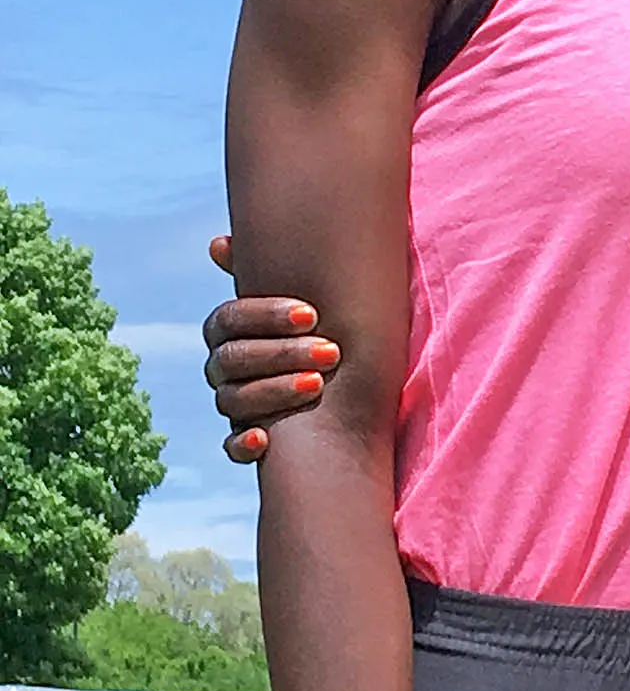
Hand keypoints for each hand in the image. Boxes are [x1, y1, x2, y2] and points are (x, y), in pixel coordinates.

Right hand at [203, 233, 338, 461]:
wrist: (351, 372)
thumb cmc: (326, 320)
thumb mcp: (309, 290)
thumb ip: (271, 266)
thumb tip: (218, 244)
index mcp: (231, 327)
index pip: (230, 318)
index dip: (266, 315)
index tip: (313, 314)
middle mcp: (224, 366)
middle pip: (233, 359)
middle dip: (283, 353)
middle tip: (332, 351)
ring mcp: (234, 402)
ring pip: (233, 400)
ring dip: (274, 392)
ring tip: (318, 384)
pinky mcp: (248, 437)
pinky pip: (232, 447)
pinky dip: (243, 444)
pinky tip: (265, 438)